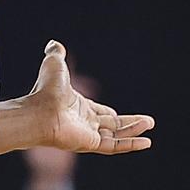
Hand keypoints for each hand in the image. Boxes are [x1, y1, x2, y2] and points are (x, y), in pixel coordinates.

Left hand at [30, 41, 153, 153]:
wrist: (38, 111)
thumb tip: (54, 43)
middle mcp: (84, 122)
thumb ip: (57, 54)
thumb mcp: (55, 65)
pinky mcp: (91, 143)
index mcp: (78, 106)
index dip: (111, 113)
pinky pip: (115, 146)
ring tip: (150, 125)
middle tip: (148, 122)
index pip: (100, 112)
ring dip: (134, 130)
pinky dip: (131, 144)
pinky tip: (147, 142)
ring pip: (117, 135)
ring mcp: (88, 134)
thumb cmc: (45, 89)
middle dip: (130, 123)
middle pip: (112, 125)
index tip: (121, 114)